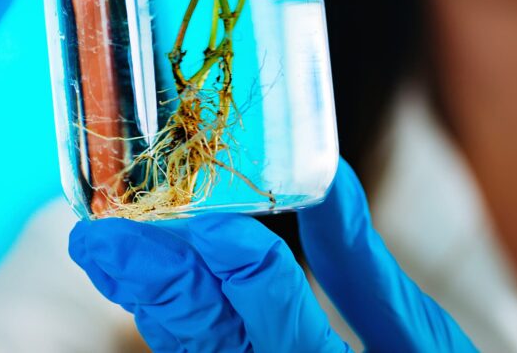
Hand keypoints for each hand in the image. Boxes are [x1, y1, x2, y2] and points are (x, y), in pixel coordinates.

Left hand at [70, 159, 475, 351]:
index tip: (214, 223)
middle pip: (209, 337)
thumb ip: (366, 268)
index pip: (284, 325)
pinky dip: (168, 316)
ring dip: (148, 296)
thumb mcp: (418, 341)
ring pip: (191, 349)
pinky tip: (146, 282)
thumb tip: (329, 180)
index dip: (246, 271)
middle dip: (155, 281)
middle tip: (99, 236)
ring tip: (106, 250)